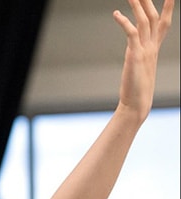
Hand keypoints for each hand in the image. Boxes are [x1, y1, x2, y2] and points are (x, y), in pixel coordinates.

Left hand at [112, 0, 173, 120]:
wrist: (136, 103)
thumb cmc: (136, 88)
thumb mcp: (139, 66)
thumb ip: (137, 55)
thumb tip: (132, 49)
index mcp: (154, 49)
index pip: (163, 23)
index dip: (168, 8)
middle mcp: (152, 47)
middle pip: (154, 17)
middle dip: (149, 1)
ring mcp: (145, 51)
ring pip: (144, 21)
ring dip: (138, 5)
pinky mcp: (136, 56)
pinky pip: (132, 34)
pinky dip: (124, 22)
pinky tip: (116, 14)